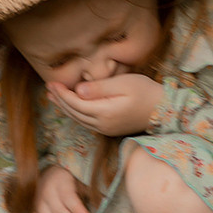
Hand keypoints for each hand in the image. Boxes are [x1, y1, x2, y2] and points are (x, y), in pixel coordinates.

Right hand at [32, 165, 90, 212]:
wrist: (49, 175)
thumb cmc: (71, 181)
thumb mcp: (81, 183)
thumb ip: (92, 194)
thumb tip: (106, 206)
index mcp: (60, 181)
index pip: (67, 197)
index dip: (77, 210)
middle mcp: (46, 192)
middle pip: (58, 212)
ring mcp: (37, 203)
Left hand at [48, 74, 162, 136]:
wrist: (164, 109)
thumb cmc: (145, 91)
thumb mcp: (123, 84)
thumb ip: (99, 88)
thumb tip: (78, 91)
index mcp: (105, 112)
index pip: (76, 103)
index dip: (62, 93)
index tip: (52, 83)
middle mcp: (102, 124)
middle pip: (74, 112)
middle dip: (60, 100)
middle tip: (49, 88)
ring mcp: (106, 129)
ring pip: (78, 119)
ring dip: (65, 107)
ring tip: (54, 96)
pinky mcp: (109, 129)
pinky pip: (86, 122)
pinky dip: (75, 113)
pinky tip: (71, 105)